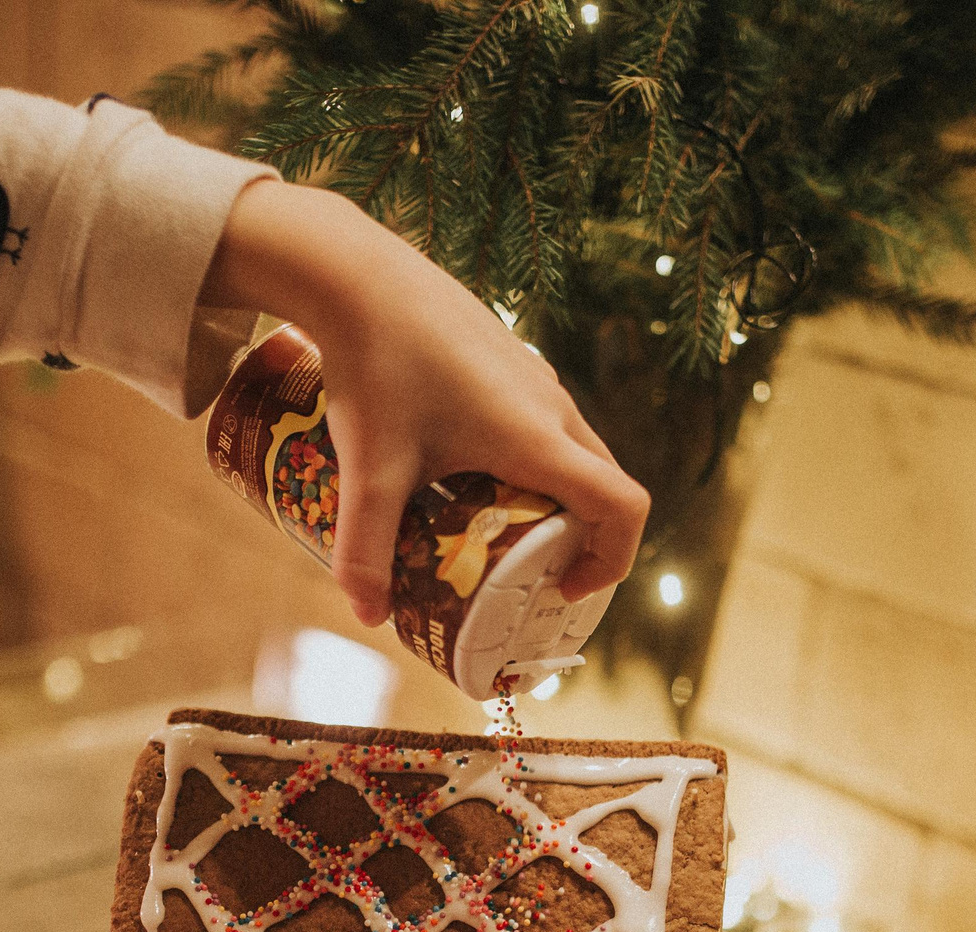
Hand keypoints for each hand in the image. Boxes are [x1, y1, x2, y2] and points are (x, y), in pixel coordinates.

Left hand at [203, 180, 648, 625]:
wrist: (353, 272)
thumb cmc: (371, 367)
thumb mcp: (367, 471)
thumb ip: (364, 550)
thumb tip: (369, 615)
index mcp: (537, 438)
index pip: (621, 507)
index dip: (612, 560)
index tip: (565, 588)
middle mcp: (551, 406)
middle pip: (602, 485)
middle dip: (578, 538)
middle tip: (525, 572)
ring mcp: (534, 376)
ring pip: (573, 450)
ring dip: (551, 496)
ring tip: (491, 526)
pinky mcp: (510, 356)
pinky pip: (543, 421)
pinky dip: (529, 459)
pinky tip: (465, 467)